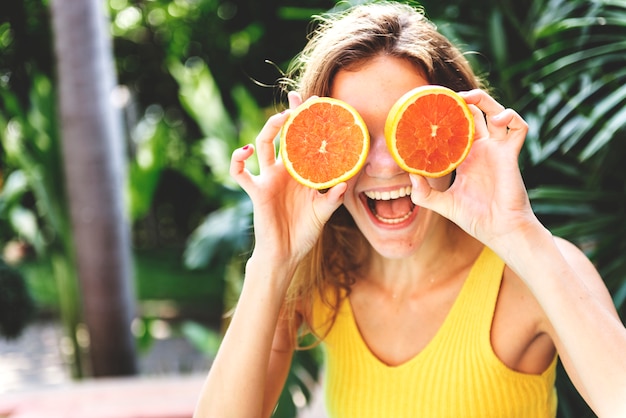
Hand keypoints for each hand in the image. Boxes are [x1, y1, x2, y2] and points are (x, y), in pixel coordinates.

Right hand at [230, 92, 346, 267]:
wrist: (285, 254)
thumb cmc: (304, 233)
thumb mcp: (323, 213)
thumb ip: (333, 199)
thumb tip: (345, 184)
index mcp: (301, 173)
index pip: (303, 141)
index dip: (307, 122)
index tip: (317, 101)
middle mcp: (283, 171)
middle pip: (283, 135)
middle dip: (289, 116)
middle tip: (299, 100)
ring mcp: (268, 179)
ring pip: (263, 145)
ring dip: (270, 129)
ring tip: (281, 118)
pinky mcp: (256, 191)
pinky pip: (240, 173)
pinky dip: (238, 160)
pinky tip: (246, 151)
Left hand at [409, 89, 541, 249]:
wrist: (499, 231)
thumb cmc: (475, 218)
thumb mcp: (442, 204)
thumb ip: (424, 193)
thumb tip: (409, 176)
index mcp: (466, 157)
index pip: (457, 127)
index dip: (448, 115)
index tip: (430, 106)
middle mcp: (482, 149)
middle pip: (476, 113)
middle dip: (465, 99)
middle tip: (449, 96)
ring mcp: (498, 150)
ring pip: (497, 112)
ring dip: (485, 100)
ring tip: (470, 98)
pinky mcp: (511, 155)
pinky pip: (519, 127)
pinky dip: (512, 116)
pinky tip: (498, 119)